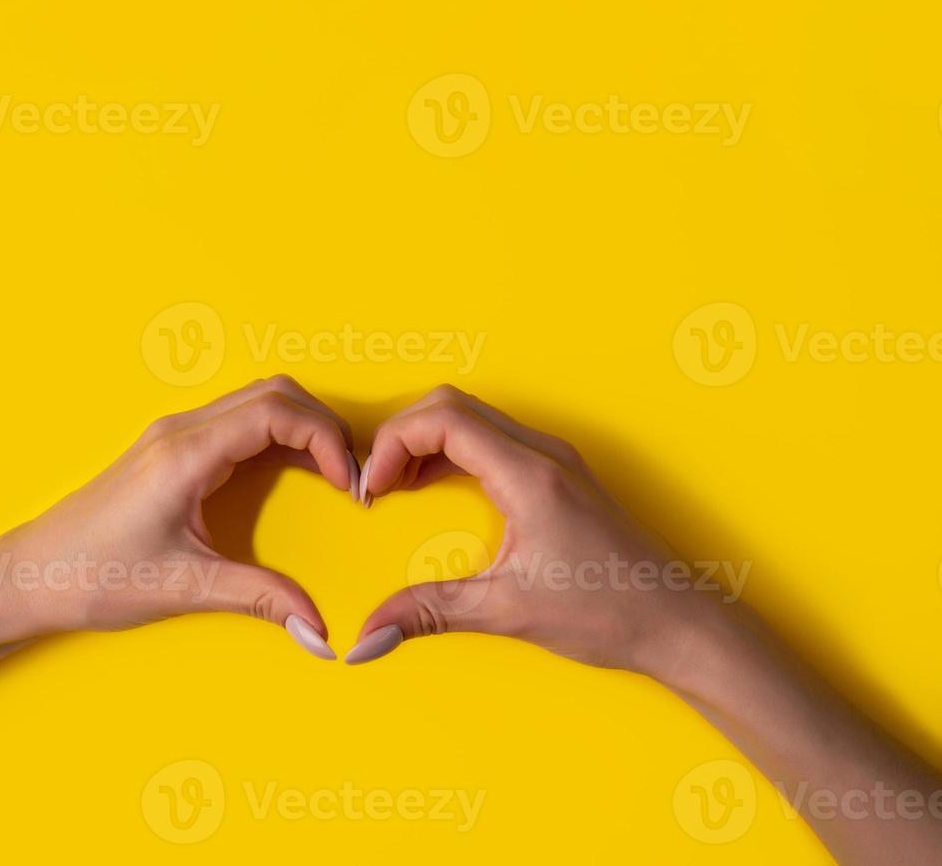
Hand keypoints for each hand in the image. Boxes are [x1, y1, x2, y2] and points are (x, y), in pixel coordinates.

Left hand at [0, 376, 358, 657]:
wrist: (27, 575)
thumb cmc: (91, 576)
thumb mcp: (185, 588)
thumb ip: (260, 600)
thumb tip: (320, 630)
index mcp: (185, 454)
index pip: (276, 411)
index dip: (325, 438)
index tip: (349, 483)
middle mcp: (180, 431)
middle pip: (274, 393)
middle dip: (323, 426)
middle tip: (350, 476)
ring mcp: (173, 435)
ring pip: (257, 401)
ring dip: (301, 427)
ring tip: (330, 474)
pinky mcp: (171, 450)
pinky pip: (238, 421)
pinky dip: (277, 436)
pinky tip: (292, 473)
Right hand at [348, 385, 710, 672]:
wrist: (679, 622)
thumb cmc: (610, 611)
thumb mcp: (508, 611)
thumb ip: (431, 612)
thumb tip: (365, 637)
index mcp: (529, 474)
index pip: (443, 419)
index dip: (393, 443)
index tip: (372, 489)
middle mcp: (542, 453)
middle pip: (452, 405)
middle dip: (402, 435)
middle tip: (376, 484)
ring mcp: (554, 460)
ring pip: (473, 418)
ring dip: (427, 441)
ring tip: (397, 486)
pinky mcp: (559, 475)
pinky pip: (493, 439)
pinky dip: (453, 452)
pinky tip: (436, 488)